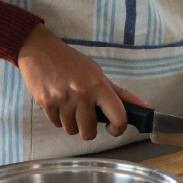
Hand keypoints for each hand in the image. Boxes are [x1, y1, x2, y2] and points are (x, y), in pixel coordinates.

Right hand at [17, 23, 147, 139]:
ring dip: (72, 123)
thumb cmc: (72, 63)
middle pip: (89, 132)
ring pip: (72, 130)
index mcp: (100, 87)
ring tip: (70, 106)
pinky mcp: (46, 103)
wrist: (40, 50)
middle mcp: (82, 95)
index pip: (118, 118)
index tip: (112, 128)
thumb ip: (120, 94)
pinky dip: (59, 118)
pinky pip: (56, 124)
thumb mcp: (99, 74)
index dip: (118, 129)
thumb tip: (143, 107)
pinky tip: (59, 103)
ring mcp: (63, 100)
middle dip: (88, 129)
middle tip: (85, 116)